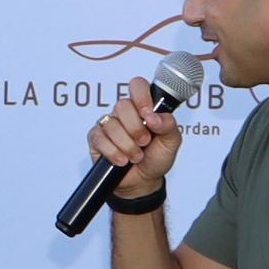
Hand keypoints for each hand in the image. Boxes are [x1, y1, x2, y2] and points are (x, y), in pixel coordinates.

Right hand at [88, 76, 185, 194]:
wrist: (143, 182)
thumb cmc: (156, 158)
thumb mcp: (172, 142)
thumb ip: (169, 125)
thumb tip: (155, 117)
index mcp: (143, 107)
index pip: (137, 86)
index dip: (141, 97)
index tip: (148, 114)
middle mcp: (124, 113)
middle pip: (122, 105)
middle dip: (136, 128)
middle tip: (144, 142)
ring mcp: (108, 124)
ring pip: (112, 125)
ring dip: (127, 145)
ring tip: (135, 156)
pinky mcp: (96, 139)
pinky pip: (100, 139)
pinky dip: (114, 152)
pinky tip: (122, 160)